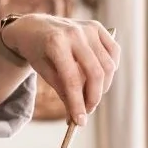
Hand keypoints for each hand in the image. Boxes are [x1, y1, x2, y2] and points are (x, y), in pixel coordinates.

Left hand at [1, 15, 120, 125]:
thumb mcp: (43, 71)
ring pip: (108, 65)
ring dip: (103, 86)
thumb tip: (77, 115)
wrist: (33, 26)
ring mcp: (88, 28)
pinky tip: (101, 77)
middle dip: (93, 97)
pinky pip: (113, 51)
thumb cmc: (37, 51)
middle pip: (95, 73)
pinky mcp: (97, 27)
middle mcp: (74, 33)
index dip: (77, 103)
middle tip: (87, 111)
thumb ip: (62, 90)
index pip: (72, 80)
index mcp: (55, 43)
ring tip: (91, 96)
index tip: (80, 121)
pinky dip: (111, 68)